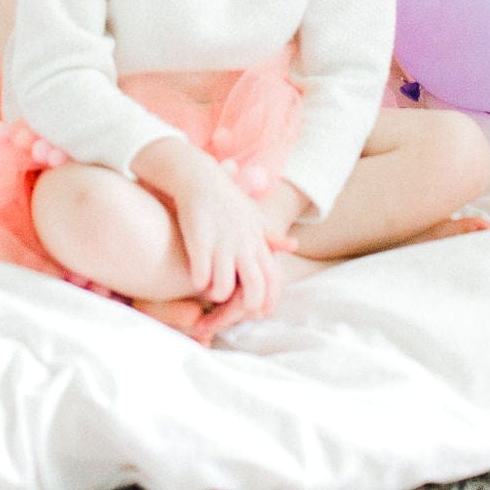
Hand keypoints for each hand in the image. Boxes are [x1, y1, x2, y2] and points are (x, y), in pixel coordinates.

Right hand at [169, 155, 282, 316]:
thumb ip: (271, 235)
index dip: (270, 300)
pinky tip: (195, 277)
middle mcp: (243, 242)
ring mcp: (221, 242)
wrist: (199, 176)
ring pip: (224, 287)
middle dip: (246, 306)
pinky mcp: (199, 240)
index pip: (274, 277)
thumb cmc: (226, 198)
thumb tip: (294, 246)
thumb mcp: (253, 215)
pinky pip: (200, 276)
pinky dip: (199, 283)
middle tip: (235, 310)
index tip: (262, 313)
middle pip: (254, 287)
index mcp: (258, 239)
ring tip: (210, 290)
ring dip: (217, 295)